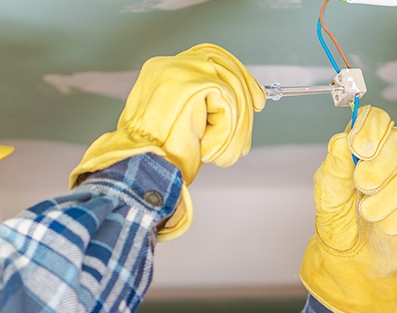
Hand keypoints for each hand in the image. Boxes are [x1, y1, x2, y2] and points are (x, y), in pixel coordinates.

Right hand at [69, 43, 265, 239]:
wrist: (141, 169)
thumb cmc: (154, 157)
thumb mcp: (178, 123)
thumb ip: (198, 107)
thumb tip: (233, 106)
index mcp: (162, 71)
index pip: (208, 59)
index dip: (237, 76)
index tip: (256, 99)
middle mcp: (170, 65)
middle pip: (224, 66)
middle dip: (246, 94)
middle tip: (254, 120)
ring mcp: (181, 71)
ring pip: (231, 88)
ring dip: (234, 126)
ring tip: (222, 154)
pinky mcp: (192, 85)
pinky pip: (228, 104)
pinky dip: (225, 131)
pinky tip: (208, 149)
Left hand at [299, 105, 396, 312]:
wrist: (353, 261)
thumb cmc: (341, 222)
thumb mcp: (327, 197)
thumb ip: (334, 169)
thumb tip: (341, 141)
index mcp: (370, 150)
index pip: (378, 121)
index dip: (372, 130)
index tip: (359, 149)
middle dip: (382, 164)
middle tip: (363, 186)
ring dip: (392, 196)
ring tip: (370, 215)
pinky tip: (391, 227)